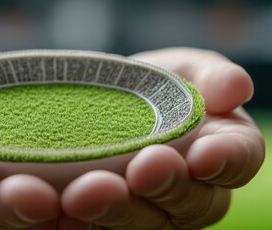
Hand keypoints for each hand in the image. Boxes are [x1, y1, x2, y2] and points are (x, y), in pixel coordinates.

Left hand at [60, 48, 264, 228]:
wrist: (96, 101)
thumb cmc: (148, 86)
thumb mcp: (182, 69)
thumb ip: (211, 76)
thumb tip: (235, 88)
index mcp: (214, 153)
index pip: (234, 162)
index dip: (225, 161)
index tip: (204, 153)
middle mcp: (183, 193)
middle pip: (185, 204)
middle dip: (165, 187)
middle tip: (141, 169)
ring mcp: (141, 210)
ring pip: (135, 222)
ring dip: (111, 209)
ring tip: (81, 193)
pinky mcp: (98, 217)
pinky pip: (87, 226)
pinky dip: (71, 219)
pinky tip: (49, 202)